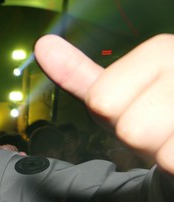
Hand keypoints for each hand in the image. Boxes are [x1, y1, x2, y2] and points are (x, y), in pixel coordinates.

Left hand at [34, 33, 173, 172]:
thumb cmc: (156, 118)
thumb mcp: (117, 94)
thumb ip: (81, 75)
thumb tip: (42, 45)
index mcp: (163, 50)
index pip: (102, 101)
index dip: (111, 118)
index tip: (135, 110)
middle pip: (129, 128)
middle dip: (138, 141)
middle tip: (158, 130)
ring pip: (157, 150)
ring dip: (162, 156)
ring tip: (172, 139)